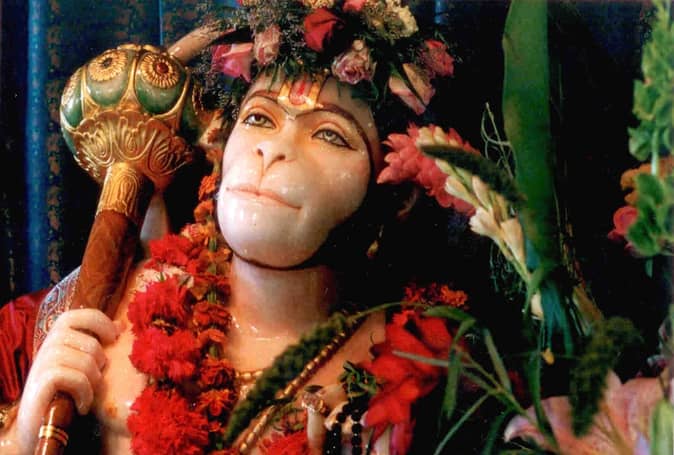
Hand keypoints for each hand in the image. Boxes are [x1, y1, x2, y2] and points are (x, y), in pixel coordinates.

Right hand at [13, 309, 118, 452]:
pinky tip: (83, 405)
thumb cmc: (66, 388)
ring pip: (85, 361)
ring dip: (93, 380)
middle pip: (90, 343)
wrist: (38, 420)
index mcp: (59, 333)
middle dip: (100, 362)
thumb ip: (97, 342)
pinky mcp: (41, 381)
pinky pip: (76, 378)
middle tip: (95, 377)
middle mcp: (48, 343)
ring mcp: (43, 361)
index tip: (114, 338)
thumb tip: (121, 325)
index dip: (102, 323)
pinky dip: (85, 393)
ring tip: (89, 393)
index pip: (83, 315)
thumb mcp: (83, 361)